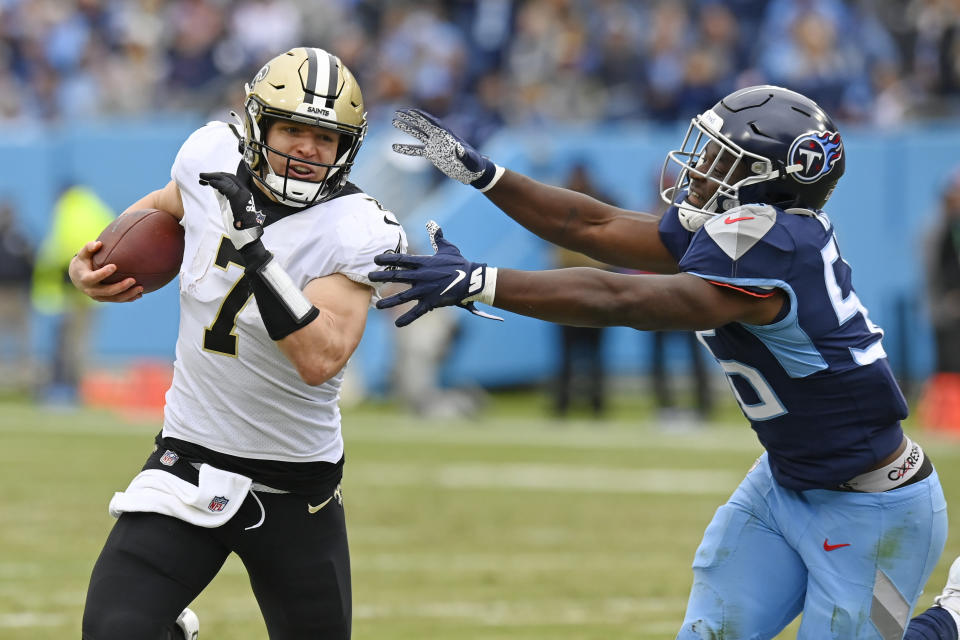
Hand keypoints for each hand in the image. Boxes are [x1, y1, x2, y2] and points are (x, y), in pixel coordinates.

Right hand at [68, 240, 142, 302]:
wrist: (77, 277)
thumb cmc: (83, 262)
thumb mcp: (83, 254)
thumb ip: (89, 247)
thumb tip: (98, 243)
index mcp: (84, 279)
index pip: (93, 277)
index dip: (103, 273)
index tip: (114, 266)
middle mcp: (91, 290)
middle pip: (107, 291)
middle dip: (121, 287)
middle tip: (133, 280)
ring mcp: (98, 296)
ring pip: (115, 298)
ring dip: (128, 294)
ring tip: (141, 288)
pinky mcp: (105, 299)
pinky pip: (118, 300)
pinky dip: (129, 298)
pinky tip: (139, 295)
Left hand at [198, 171, 264, 251]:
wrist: (247, 234)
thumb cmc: (238, 224)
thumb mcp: (229, 207)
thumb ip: (224, 197)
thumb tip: (216, 189)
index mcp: (242, 193)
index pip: (231, 179)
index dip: (218, 176)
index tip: (207, 178)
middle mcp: (244, 192)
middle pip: (228, 177)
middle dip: (214, 174)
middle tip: (202, 175)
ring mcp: (242, 195)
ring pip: (228, 180)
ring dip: (213, 177)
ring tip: (202, 177)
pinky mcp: (239, 200)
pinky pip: (227, 188)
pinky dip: (218, 184)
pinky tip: (209, 183)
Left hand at [370, 221, 501, 326]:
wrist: (471, 280)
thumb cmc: (459, 263)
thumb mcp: (448, 249)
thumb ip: (439, 238)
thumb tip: (434, 225)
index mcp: (424, 262)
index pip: (402, 259)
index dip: (387, 258)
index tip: (376, 259)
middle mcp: (421, 276)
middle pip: (397, 276)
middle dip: (382, 277)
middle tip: (369, 277)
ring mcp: (425, 290)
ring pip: (403, 297)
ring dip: (389, 301)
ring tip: (378, 305)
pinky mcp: (431, 302)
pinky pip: (416, 312)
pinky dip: (407, 318)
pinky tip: (397, 324)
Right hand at [392, 109, 502, 190]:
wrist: (474, 171)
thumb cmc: (475, 164)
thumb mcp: (471, 159)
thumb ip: (465, 154)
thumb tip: (459, 149)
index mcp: (447, 136)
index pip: (432, 123)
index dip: (422, 116)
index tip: (410, 111)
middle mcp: (440, 138)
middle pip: (422, 125)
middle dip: (410, 118)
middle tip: (397, 112)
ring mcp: (436, 145)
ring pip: (418, 134)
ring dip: (407, 128)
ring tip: (394, 122)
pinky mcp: (433, 154)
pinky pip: (417, 150)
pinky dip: (407, 149)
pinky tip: (396, 148)